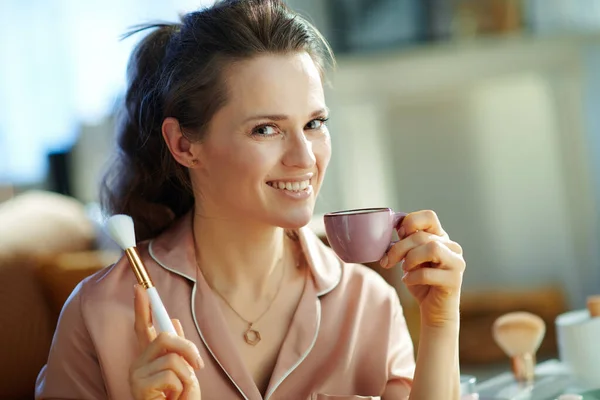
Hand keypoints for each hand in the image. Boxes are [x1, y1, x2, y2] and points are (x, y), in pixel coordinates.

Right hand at [129, 284, 202, 399]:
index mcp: (149, 357)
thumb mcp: (183, 371)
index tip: (140, 286)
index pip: (143, 326)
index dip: (142, 306)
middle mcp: (138, 362)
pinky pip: (171, 373)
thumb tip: (172, 321)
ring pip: (172, 357)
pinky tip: (173, 398)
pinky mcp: (139, 386)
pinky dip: (182, 386)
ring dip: (187, 375)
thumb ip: (176, 349)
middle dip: (187, 347)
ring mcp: (136, 374)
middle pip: (164, 336)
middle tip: (197, 366)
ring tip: (180, 392)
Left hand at [380, 210, 464, 327]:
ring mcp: (456, 263)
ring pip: (431, 248)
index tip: (398, 235)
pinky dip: (412, 277)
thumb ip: (406, 243)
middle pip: (422, 236)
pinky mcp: (454, 280)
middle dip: (399, 248)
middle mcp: (452, 247)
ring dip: (410, 259)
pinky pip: (428, 273)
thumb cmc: (420, 282)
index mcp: (440, 238)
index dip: (411, 222)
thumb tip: (395, 228)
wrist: (433, 310)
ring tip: (405, 270)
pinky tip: (408, 280)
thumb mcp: (410, 258)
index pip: (429, 217)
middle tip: (388, 261)